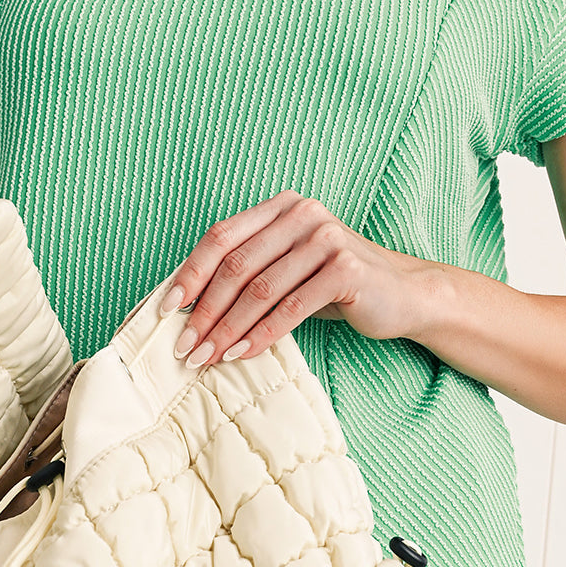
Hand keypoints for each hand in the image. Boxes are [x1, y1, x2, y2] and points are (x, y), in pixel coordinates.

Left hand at [159, 189, 439, 368]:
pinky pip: (291, 308)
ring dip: (227, 329)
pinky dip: (262, 335)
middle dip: (204, 311)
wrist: (401, 294)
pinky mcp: (345, 269)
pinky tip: (241, 355)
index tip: (164, 310)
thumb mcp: (287, 271)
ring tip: (205, 358)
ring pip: (260, 289)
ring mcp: (326, 238)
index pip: (221, 237)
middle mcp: (302, 214)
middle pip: (236, 266)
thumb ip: (249, 274)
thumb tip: (188, 306)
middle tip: (182, 347)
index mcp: (281, 208)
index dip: (189, 274)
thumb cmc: (333, 287)